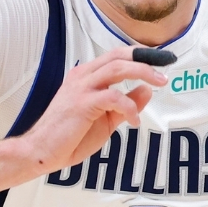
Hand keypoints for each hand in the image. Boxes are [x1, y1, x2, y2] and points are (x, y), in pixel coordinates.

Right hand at [20, 46, 167, 173]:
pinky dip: (129, 107)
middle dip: (146, 59)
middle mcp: (83, 76)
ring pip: (117, 68)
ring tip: (159, 84)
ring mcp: (81, 88)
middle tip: (166, 69)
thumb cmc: (70, 136)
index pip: (116, 56)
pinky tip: (134, 121)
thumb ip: (126, 104)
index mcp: (86, 76)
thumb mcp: (106, 119)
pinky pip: (113, 97)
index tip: (161, 60)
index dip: (140, 55)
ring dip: (142, 73)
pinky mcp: (81, 103)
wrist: (41, 151)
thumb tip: (147, 90)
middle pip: (119, 55)